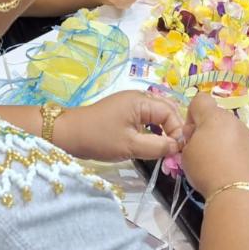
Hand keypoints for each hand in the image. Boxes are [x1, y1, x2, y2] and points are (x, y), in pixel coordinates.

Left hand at [60, 91, 184, 161]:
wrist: (69, 135)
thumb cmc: (99, 138)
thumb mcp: (130, 146)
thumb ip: (157, 147)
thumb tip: (178, 148)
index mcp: (141, 100)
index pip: (170, 112)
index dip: (178, 131)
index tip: (179, 151)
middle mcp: (139, 97)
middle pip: (166, 110)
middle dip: (174, 129)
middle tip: (177, 151)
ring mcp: (131, 104)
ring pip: (157, 114)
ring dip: (165, 130)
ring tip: (168, 149)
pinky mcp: (124, 112)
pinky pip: (147, 118)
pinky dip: (154, 129)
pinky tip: (155, 143)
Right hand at [179, 93, 248, 194]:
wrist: (239, 193)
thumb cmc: (207, 170)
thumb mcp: (186, 154)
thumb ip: (189, 139)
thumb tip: (195, 135)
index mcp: (213, 116)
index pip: (200, 100)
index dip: (192, 114)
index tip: (190, 135)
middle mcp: (233, 120)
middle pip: (216, 116)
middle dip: (207, 129)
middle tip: (202, 152)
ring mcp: (248, 134)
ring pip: (230, 130)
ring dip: (222, 140)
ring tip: (218, 164)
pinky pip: (241, 144)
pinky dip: (235, 152)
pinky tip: (231, 170)